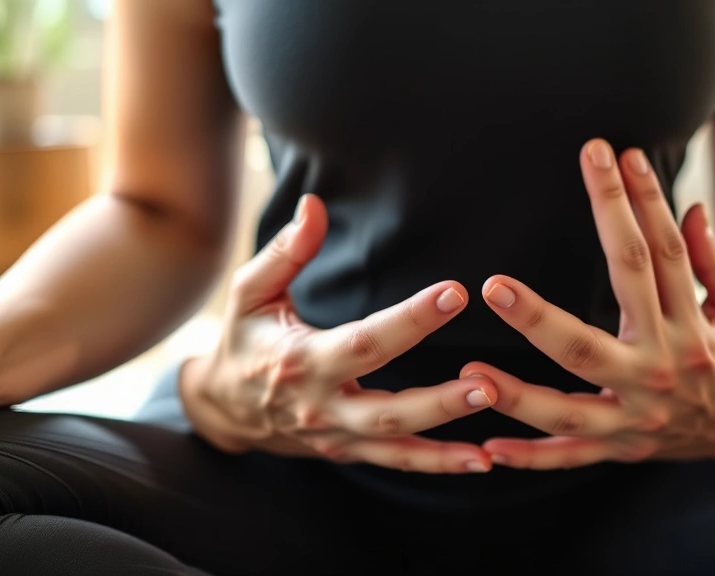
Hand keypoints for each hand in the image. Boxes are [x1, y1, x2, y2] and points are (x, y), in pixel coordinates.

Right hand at [182, 194, 498, 472]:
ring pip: (396, 446)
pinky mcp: (347, 452)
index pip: (365, 341)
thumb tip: (315, 206)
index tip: (456, 292)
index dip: (412, 319)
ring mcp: (335, 436)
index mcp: (301, 361)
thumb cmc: (243, 339)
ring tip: (491, 443)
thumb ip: (285, 252)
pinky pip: (395, 462)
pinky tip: (481, 462)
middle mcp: (321, 406)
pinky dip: (437, 464)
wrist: (223, 407)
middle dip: (439, 402)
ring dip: (445, 448)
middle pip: (387, 412)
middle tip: (488, 385)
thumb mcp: (250, 292)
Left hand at [464, 139, 714, 468]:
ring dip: (518, 396)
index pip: (658, 260)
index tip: (611, 156)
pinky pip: (569, 458)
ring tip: (471, 372)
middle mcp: (655, 375)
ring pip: (567, 411)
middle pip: (587, 345)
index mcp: (686, 330)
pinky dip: (532, 458)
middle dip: (538, 317)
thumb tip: (693, 209)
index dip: (636, 204)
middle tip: (493, 285)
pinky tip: (491, 448)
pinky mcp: (618, 449)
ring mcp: (633, 419)